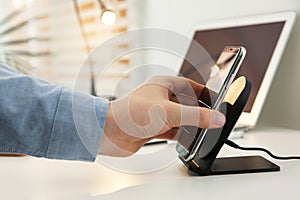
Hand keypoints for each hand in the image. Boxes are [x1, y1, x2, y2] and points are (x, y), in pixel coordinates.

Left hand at [99, 76, 225, 156]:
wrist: (108, 132)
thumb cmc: (130, 113)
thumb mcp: (170, 113)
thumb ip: (196, 116)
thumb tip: (217, 118)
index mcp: (165, 84)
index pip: (193, 87)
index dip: (207, 95)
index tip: (219, 104)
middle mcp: (161, 98)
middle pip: (188, 105)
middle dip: (200, 114)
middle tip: (213, 122)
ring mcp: (157, 113)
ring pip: (181, 119)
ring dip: (191, 127)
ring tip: (203, 134)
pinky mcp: (153, 128)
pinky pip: (173, 131)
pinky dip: (181, 137)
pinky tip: (189, 143)